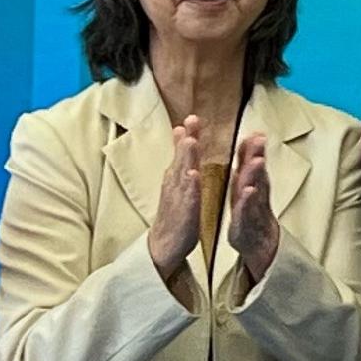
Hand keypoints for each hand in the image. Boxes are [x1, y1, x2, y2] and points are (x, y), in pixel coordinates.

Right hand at [147, 116, 208, 278]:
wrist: (165, 244)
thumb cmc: (175, 210)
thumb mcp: (178, 180)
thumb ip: (181, 157)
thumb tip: (181, 132)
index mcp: (177, 176)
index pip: (183, 152)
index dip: (187, 135)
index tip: (192, 117)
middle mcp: (175, 184)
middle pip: (181, 159)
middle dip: (186, 140)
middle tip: (191, 121)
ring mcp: (178, 199)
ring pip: (183, 175)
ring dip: (186, 159)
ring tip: (191, 142)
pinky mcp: (183, 215)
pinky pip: (187, 200)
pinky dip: (191, 188)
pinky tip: (195, 177)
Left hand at [225, 133, 281, 284]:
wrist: (260, 245)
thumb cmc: (251, 215)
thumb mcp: (248, 189)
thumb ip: (248, 167)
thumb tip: (250, 144)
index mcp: (250, 185)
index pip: (250, 163)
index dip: (252, 147)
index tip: (255, 131)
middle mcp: (255, 194)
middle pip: (256, 172)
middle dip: (257, 155)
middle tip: (259, 139)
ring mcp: (252, 209)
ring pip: (255, 188)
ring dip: (256, 174)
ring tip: (257, 160)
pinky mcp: (245, 223)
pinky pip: (246, 211)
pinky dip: (248, 200)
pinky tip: (249, 190)